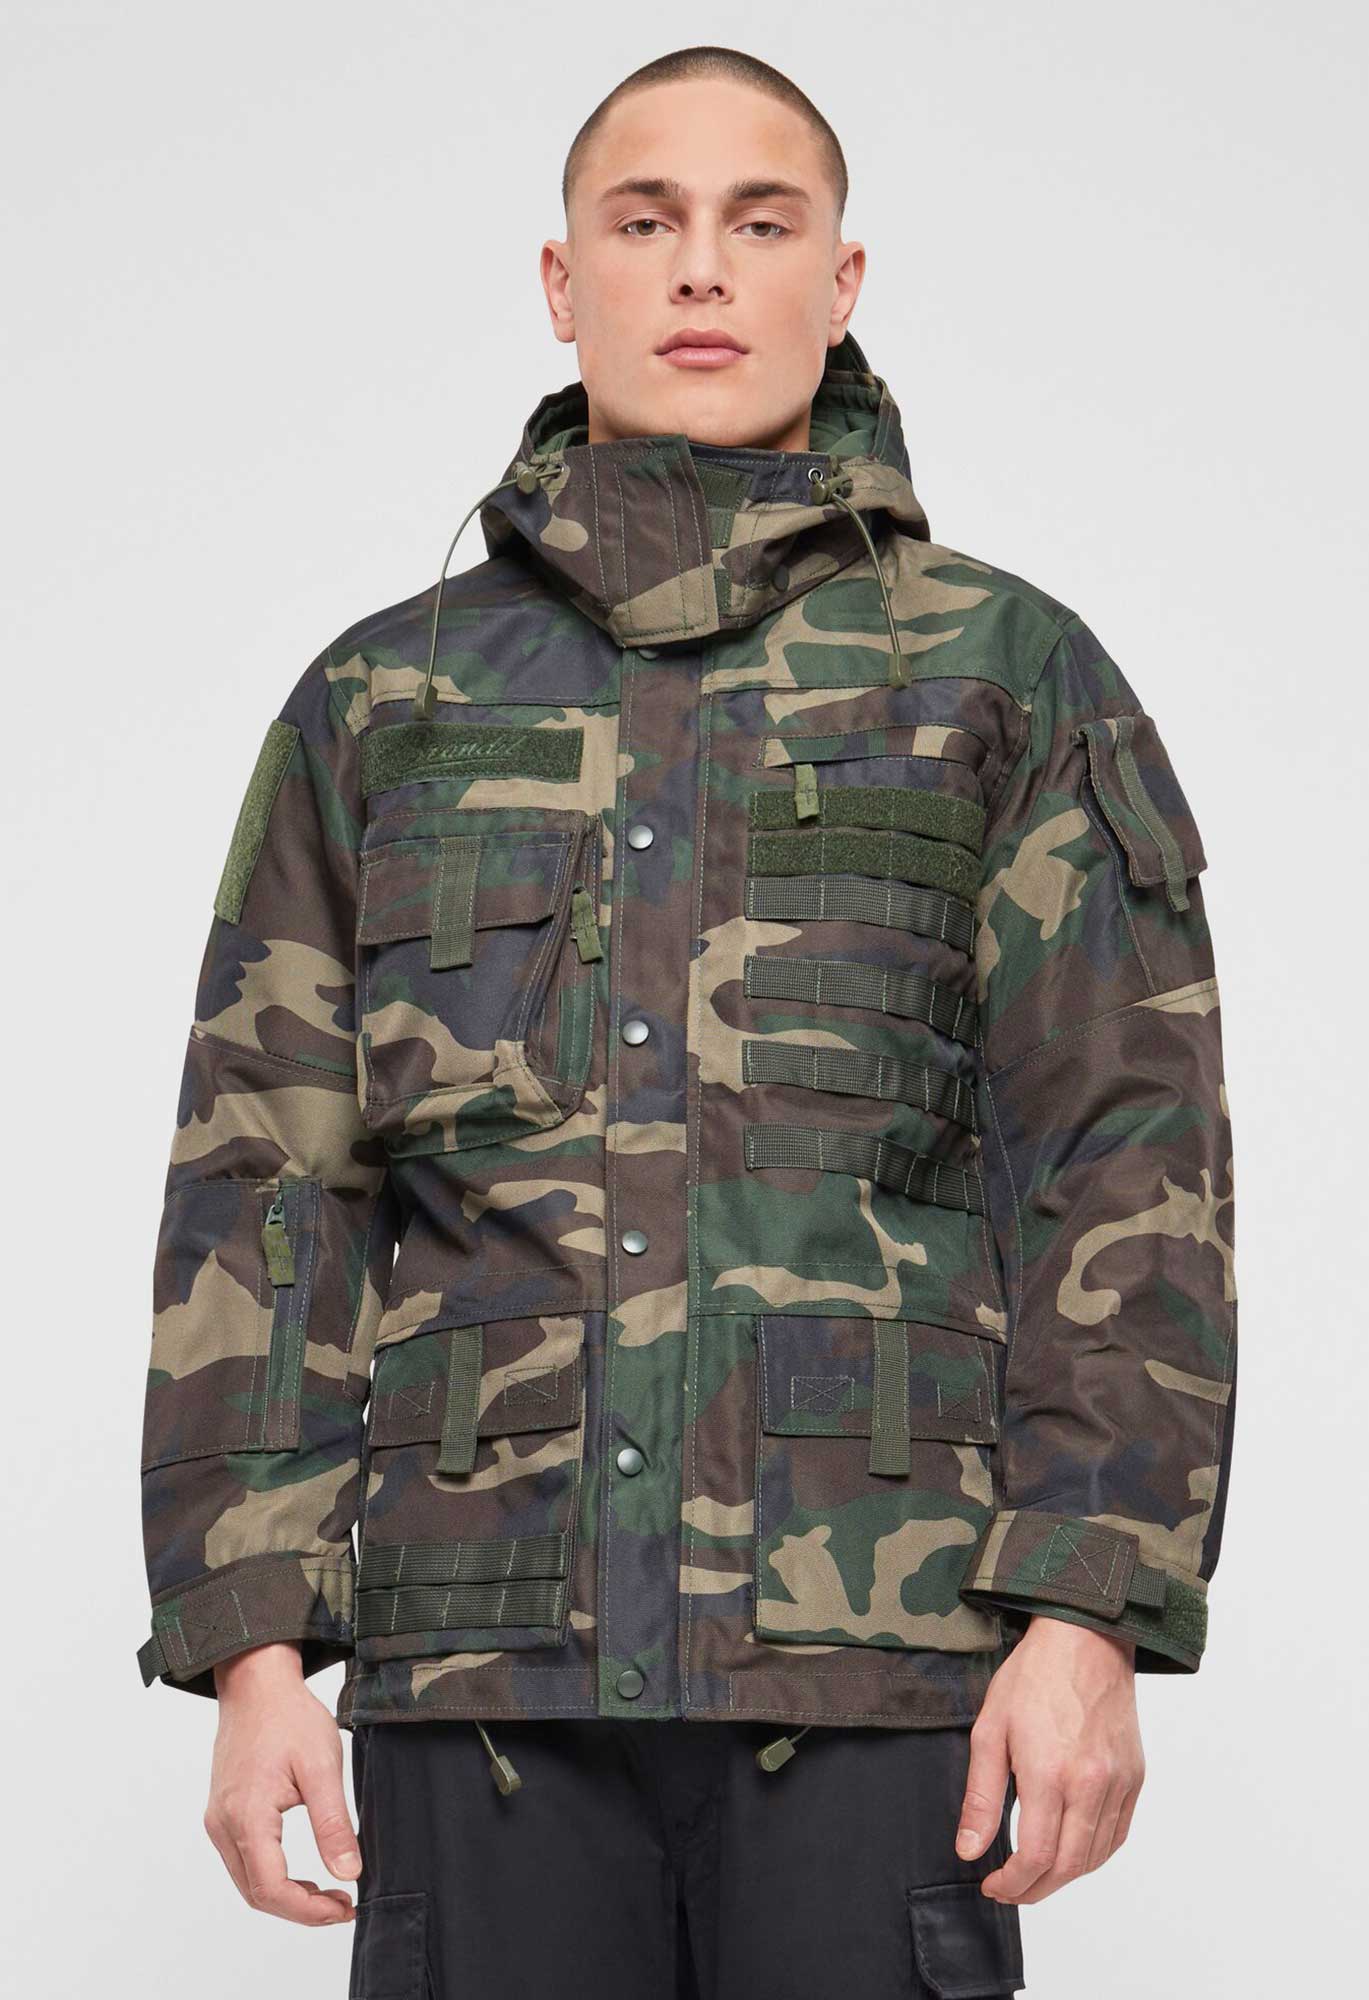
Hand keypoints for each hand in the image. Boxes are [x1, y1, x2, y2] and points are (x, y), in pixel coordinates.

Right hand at [204, 1642, 360, 1924]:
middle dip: (300, 1909)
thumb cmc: (288, 1717)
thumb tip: (348, 1873)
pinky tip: (302, 1872)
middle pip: (256, 1893)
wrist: (256, 1683)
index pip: (271, 1889)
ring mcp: (219, 1819)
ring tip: (328, 1892)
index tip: (344, 1908)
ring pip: (248, 1881)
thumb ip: (333, 1824)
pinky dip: (272, 1876)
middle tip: (341, 1905)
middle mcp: (223, 1824)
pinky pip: (243, 1861)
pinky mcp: (223, 1812)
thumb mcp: (322, 1766)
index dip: (308, 1910)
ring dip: (286, 1896)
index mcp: (247, 1816)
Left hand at [954, 1615, 1144, 1902]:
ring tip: (1035, 1874)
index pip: (1035, 1856)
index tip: (993, 1885)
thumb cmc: (1034, 1677)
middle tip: (1010, 1888)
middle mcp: (1091, 1784)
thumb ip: (981, 1796)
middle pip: (1067, 1866)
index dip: (1013, 1883)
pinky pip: (1117, 1835)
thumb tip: (970, 1849)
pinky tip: (1071, 1853)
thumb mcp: (990, 1729)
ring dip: (1064, 1877)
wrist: (1085, 1639)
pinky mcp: (1134, 1777)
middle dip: (1035, 1888)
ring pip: (1095, 1857)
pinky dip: (1094, 1856)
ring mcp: (1118, 1782)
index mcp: (1050, 1773)